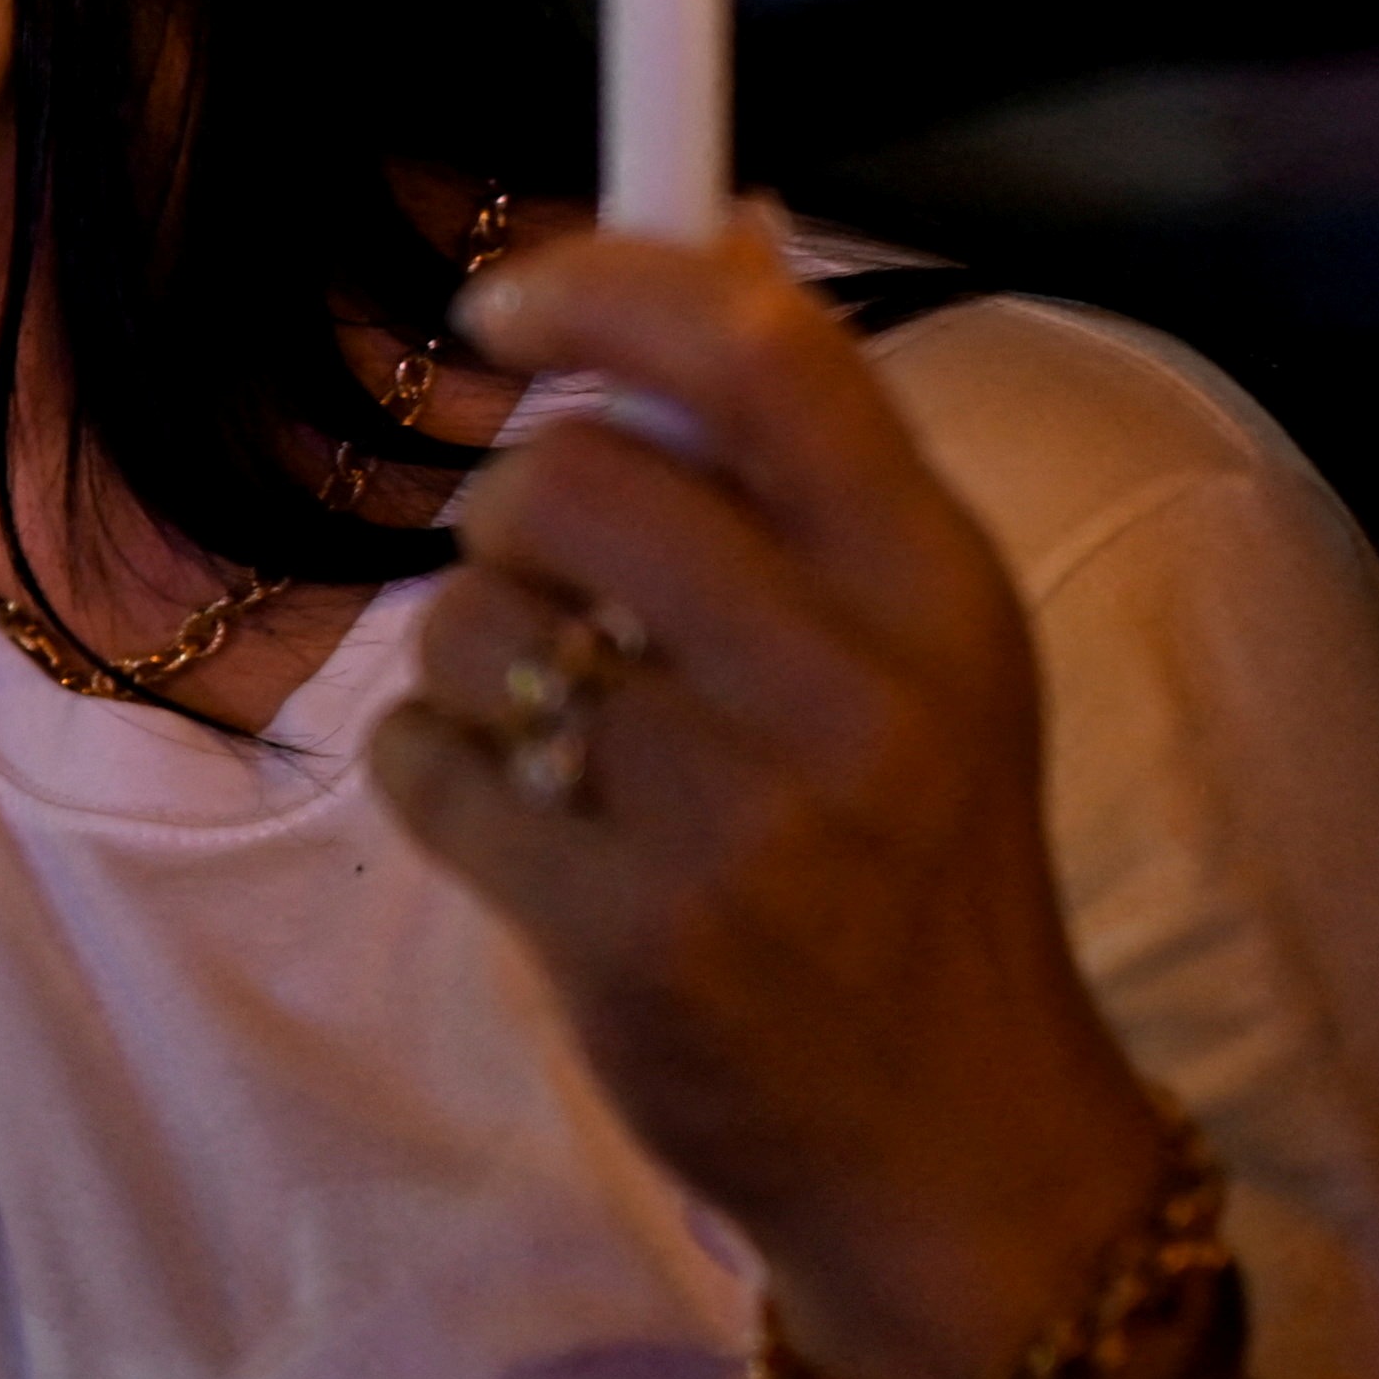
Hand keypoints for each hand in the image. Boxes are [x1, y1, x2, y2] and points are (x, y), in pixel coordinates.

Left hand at [366, 213, 1173, 1378]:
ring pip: (472, 619)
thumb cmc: (910, 864)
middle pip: (565, 475)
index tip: (500, 298)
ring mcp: (735, 819)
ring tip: (562, 729)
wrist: (952, 1147)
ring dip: (470, 656)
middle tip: (553, 588)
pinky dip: (436, 772)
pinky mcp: (621, 931)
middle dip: (509, 513)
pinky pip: (426, 761)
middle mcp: (851, 687)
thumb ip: (805, 466)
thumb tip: (699, 232)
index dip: (600, 285)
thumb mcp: (927, 647)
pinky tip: (524, 818)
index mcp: (933, 582)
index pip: (761, 348)